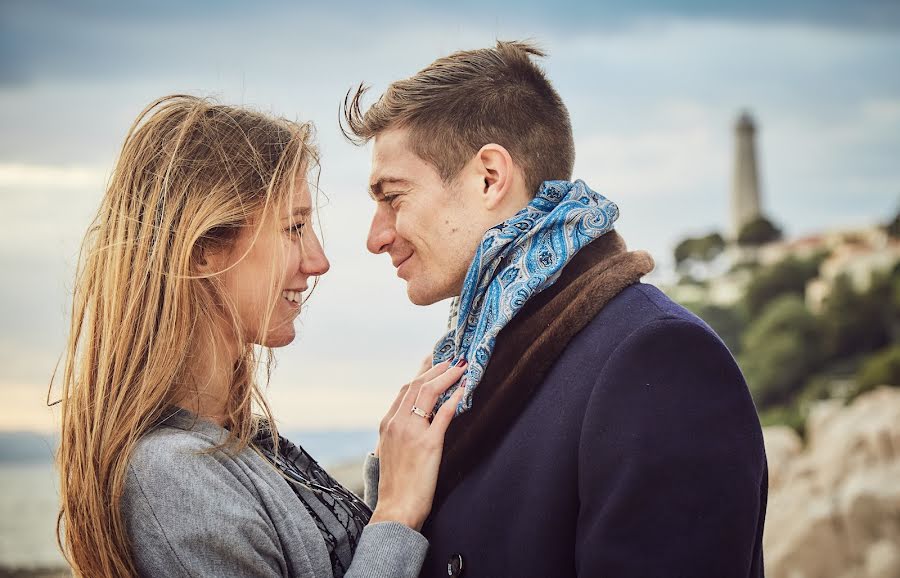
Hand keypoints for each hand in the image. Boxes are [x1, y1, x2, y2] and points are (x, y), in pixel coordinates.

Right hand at [369, 359, 466, 531]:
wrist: (395, 509)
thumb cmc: (396, 486)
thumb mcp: (391, 452)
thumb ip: (400, 434)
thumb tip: (417, 421)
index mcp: (387, 424)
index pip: (406, 390)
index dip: (423, 373)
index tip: (435, 362)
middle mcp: (397, 423)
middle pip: (417, 385)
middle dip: (437, 368)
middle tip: (453, 359)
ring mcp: (411, 432)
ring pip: (428, 392)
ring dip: (447, 375)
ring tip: (461, 367)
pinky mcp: (428, 444)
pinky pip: (444, 413)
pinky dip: (455, 397)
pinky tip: (465, 388)